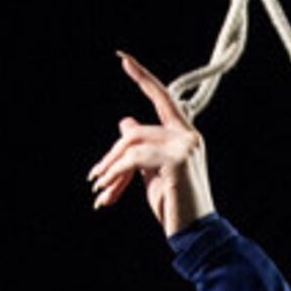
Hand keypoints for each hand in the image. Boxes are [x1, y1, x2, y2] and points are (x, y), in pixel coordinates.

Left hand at [87, 53, 212, 236]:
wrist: (195, 233)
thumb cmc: (175, 206)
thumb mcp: (152, 173)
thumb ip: (141, 147)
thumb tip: (125, 121)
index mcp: (185, 134)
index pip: (162, 97)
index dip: (142, 77)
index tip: (122, 57)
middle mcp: (188, 135)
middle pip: (135, 130)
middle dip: (111, 154)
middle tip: (95, 178)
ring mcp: (185, 145)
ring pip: (132, 143)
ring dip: (111, 167)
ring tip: (102, 190)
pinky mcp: (178, 159)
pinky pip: (135, 158)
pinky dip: (117, 173)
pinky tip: (110, 191)